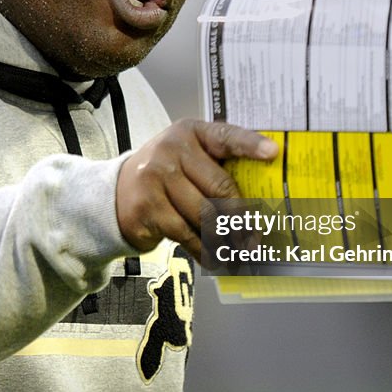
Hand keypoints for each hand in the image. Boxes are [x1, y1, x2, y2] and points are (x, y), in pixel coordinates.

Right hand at [115, 120, 277, 262]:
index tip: (273, 153)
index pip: (225, 136)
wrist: (117, 192)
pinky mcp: (147, 206)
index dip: (250, 144)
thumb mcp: (188, 158)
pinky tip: (214, 258)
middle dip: (242, 217)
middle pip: (219, 187)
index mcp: (190, 132)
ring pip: (204, 215)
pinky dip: (203, 249)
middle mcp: (171, 150)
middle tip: (256, 238)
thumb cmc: (166, 175)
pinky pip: (185, 233)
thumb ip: (217, 167)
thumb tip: (258, 203)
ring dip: (225, 239)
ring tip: (239, 252)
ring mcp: (155, 178)